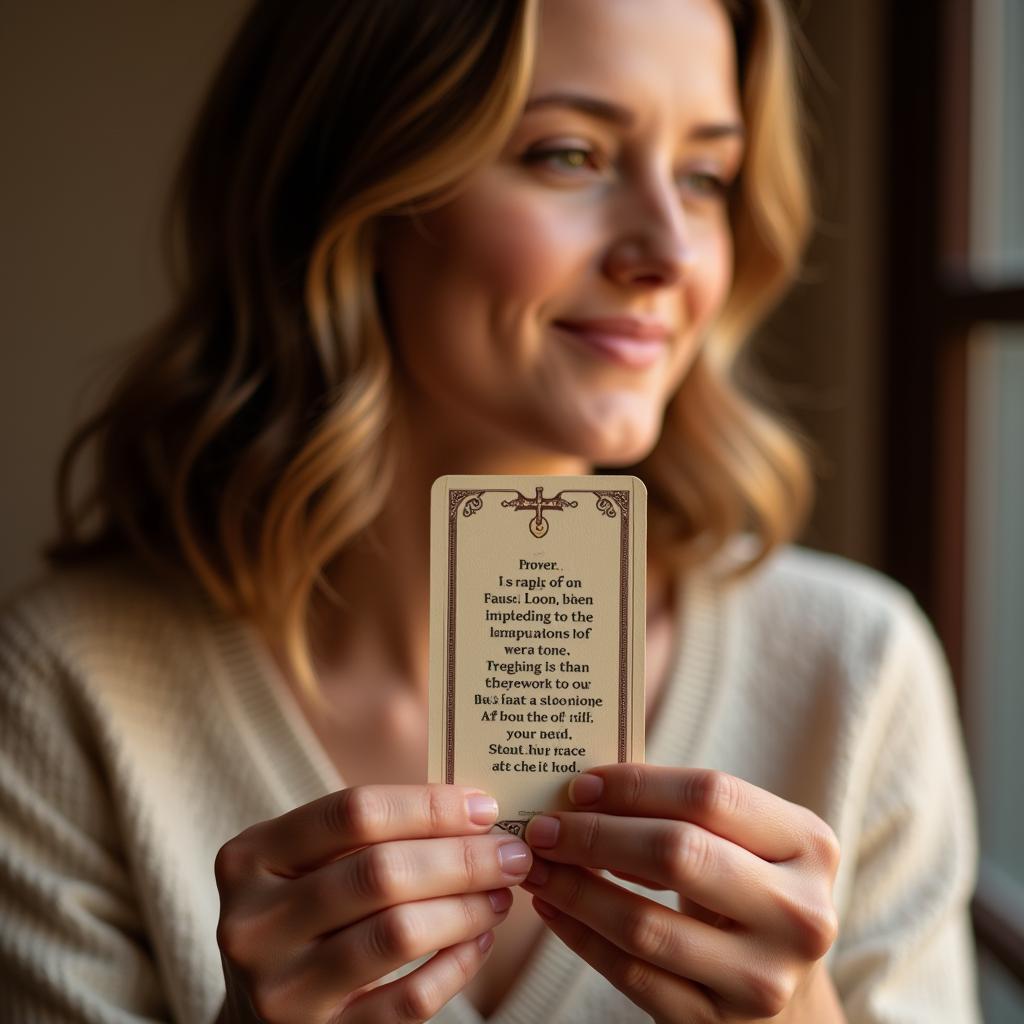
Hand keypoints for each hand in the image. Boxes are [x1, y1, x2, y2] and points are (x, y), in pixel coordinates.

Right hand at [214, 785, 531, 1022]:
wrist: (256, 1015)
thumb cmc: (303, 912)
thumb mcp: (306, 863)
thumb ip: (369, 832)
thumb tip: (473, 810)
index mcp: (249, 858)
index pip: (353, 813)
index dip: (429, 806)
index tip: (484, 808)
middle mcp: (253, 923)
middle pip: (381, 872)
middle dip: (462, 858)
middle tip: (511, 853)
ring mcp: (282, 989)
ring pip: (398, 934)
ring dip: (466, 908)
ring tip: (501, 893)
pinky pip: (409, 1000)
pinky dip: (457, 964)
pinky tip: (480, 939)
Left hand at [521, 765, 842, 1021]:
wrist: (786, 995)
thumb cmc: (747, 891)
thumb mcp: (743, 843)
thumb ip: (683, 811)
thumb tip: (583, 793)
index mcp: (808, 844)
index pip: (710, 794)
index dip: (636, 785)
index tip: (579, 786)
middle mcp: (800, 912)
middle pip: (677, 853)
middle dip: (595, 836)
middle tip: (544, 827)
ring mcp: (764, 977)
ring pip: (645, 924)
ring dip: (575, 890)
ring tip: (536, 867)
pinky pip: (632, 974)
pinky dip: (581, 936)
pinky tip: (553, 909)